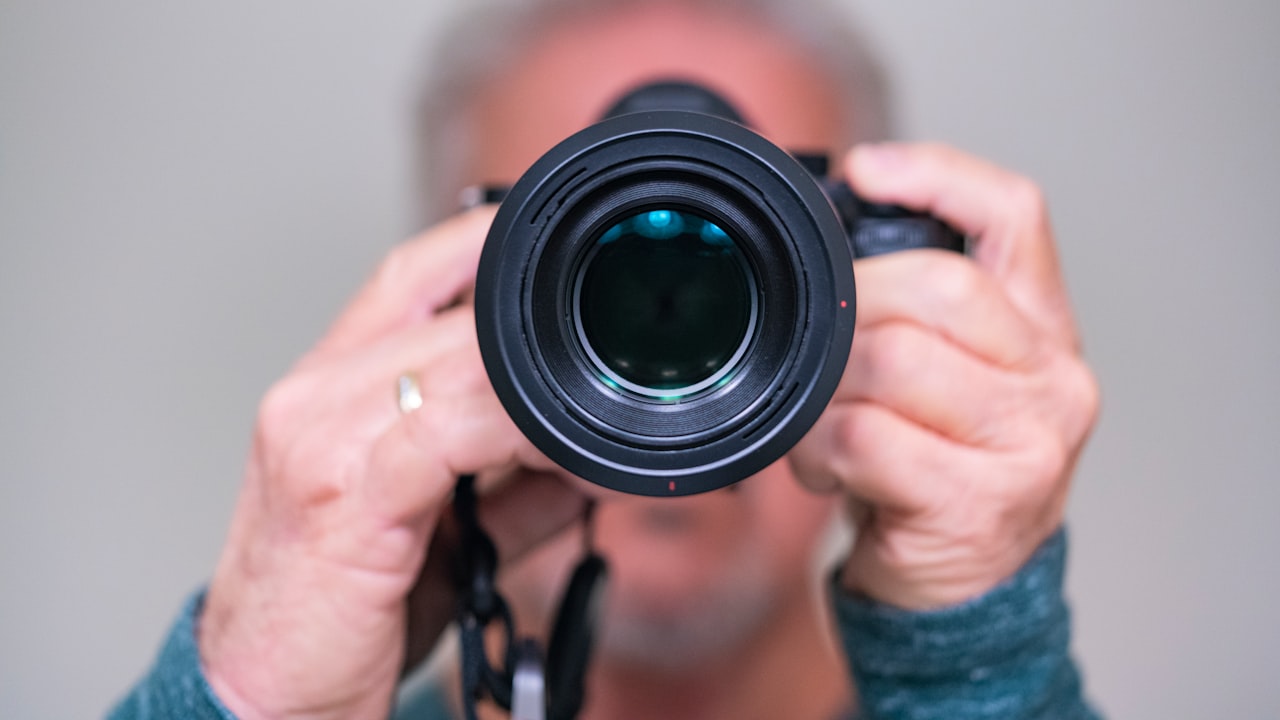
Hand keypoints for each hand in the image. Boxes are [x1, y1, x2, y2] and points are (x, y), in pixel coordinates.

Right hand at [198, 208, 587, 719]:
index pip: (410, 276)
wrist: (262, 699)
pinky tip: (569, 458)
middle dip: (536, 319)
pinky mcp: (342, 494)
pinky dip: (521, 433)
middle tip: (617, 351)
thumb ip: (506, 486)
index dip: (489, 246)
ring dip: (543, 382)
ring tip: (602, 418)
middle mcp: (313, 395)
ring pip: (457, 359)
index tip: (565, 256)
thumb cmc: (335, 611)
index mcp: (328, 387)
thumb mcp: (434, 531)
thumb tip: (588, 466)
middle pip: (442, 303)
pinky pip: (449, 434)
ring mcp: (319, 437)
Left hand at [790, 143, 1099, 609]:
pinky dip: (820, 448)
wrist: (959, 589)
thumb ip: (916, 314)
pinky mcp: (979, 502)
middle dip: (850, 308)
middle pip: (938, 287)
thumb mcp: (946, 380)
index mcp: (1044, 331)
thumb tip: (829, 248)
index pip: (1015, 217)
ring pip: (891, 360)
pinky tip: (826, 468)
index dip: (940, 175)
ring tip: (820, 422)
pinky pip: (866, 436)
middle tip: (816, 348)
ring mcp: (1028, 444)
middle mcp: (1053, 380)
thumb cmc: (938, 470)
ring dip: (825, 390)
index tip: (866, 169)